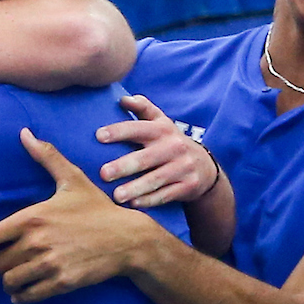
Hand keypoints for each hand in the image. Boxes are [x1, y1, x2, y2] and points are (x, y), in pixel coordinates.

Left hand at [0, 128, 158, 303]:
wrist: (128, 238)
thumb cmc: (98, 208)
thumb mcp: (72, 180)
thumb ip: (46, 157)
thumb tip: (24, 133)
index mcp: (32, 217)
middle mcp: (36, 242)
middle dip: (0, 264)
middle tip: (9, 262)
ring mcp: (49, 264)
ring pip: (11, 281)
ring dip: (11, 282)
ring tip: (16, 277)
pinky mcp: (61, 282)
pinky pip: (28, 295)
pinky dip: (22, 296)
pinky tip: (25, 292)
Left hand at [97, 94, 218, 207]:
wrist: (205, 167)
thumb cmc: (171, 143)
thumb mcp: (162, 123)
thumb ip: (143, 108)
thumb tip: (122, 99)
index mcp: (163, 129)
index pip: (138, 128)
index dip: (119, 131)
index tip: (98, 136)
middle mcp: (174, 147)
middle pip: (146, 157)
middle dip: (124, 165)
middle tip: (103, 174)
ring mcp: (182, 167)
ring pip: (156, 179)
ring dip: (135, 188)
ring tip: (116, 195)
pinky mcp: (188, 186)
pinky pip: (166, 195)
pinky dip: (150, 200)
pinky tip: (134, 204)